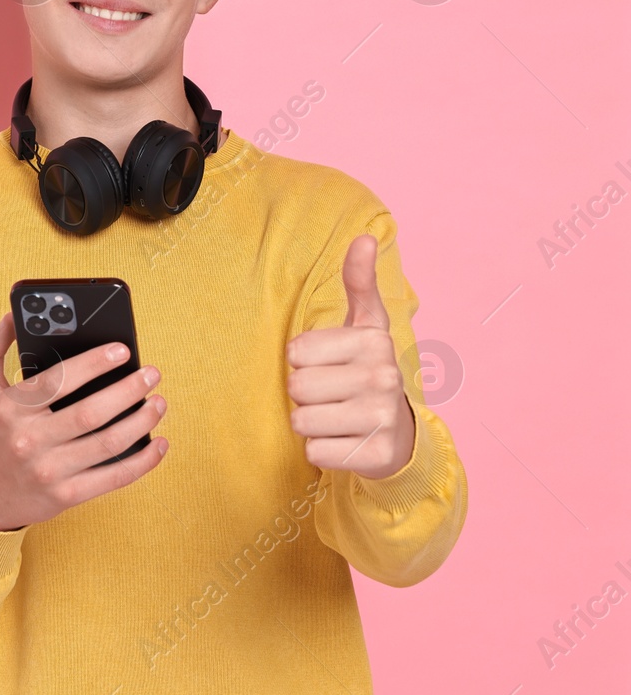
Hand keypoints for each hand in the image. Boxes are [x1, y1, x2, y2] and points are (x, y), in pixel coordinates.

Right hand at [0, 314, 167, 531]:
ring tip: (158, 403)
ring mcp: (49, 471)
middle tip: (151, 374)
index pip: (57, 381)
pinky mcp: (67, 496)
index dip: (93, 363)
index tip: (121, 350)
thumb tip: (13, 316)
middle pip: (90, 413)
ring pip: (108, 443)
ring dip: (141, 421)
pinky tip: (159, 443)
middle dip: (129, 390)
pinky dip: (143, 461)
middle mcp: (28, 440)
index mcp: (10, 408)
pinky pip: (114, 478)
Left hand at [286, 234, 416, 478]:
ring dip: (312, 423)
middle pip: (296, 388)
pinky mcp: (375, 457)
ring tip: (338, 418)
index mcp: (374, 341)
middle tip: (333, 396)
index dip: (302, 362)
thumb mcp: (366, 326)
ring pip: (302, 421)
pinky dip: (323, 451)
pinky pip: (315, 452)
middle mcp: (383, 378)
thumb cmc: (367, 372)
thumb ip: (359, 283)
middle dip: (305, 395)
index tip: (330, 365)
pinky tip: (346, 442)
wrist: (399, 435)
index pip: (295, 352)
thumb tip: (363, 237)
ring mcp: (382, 419)